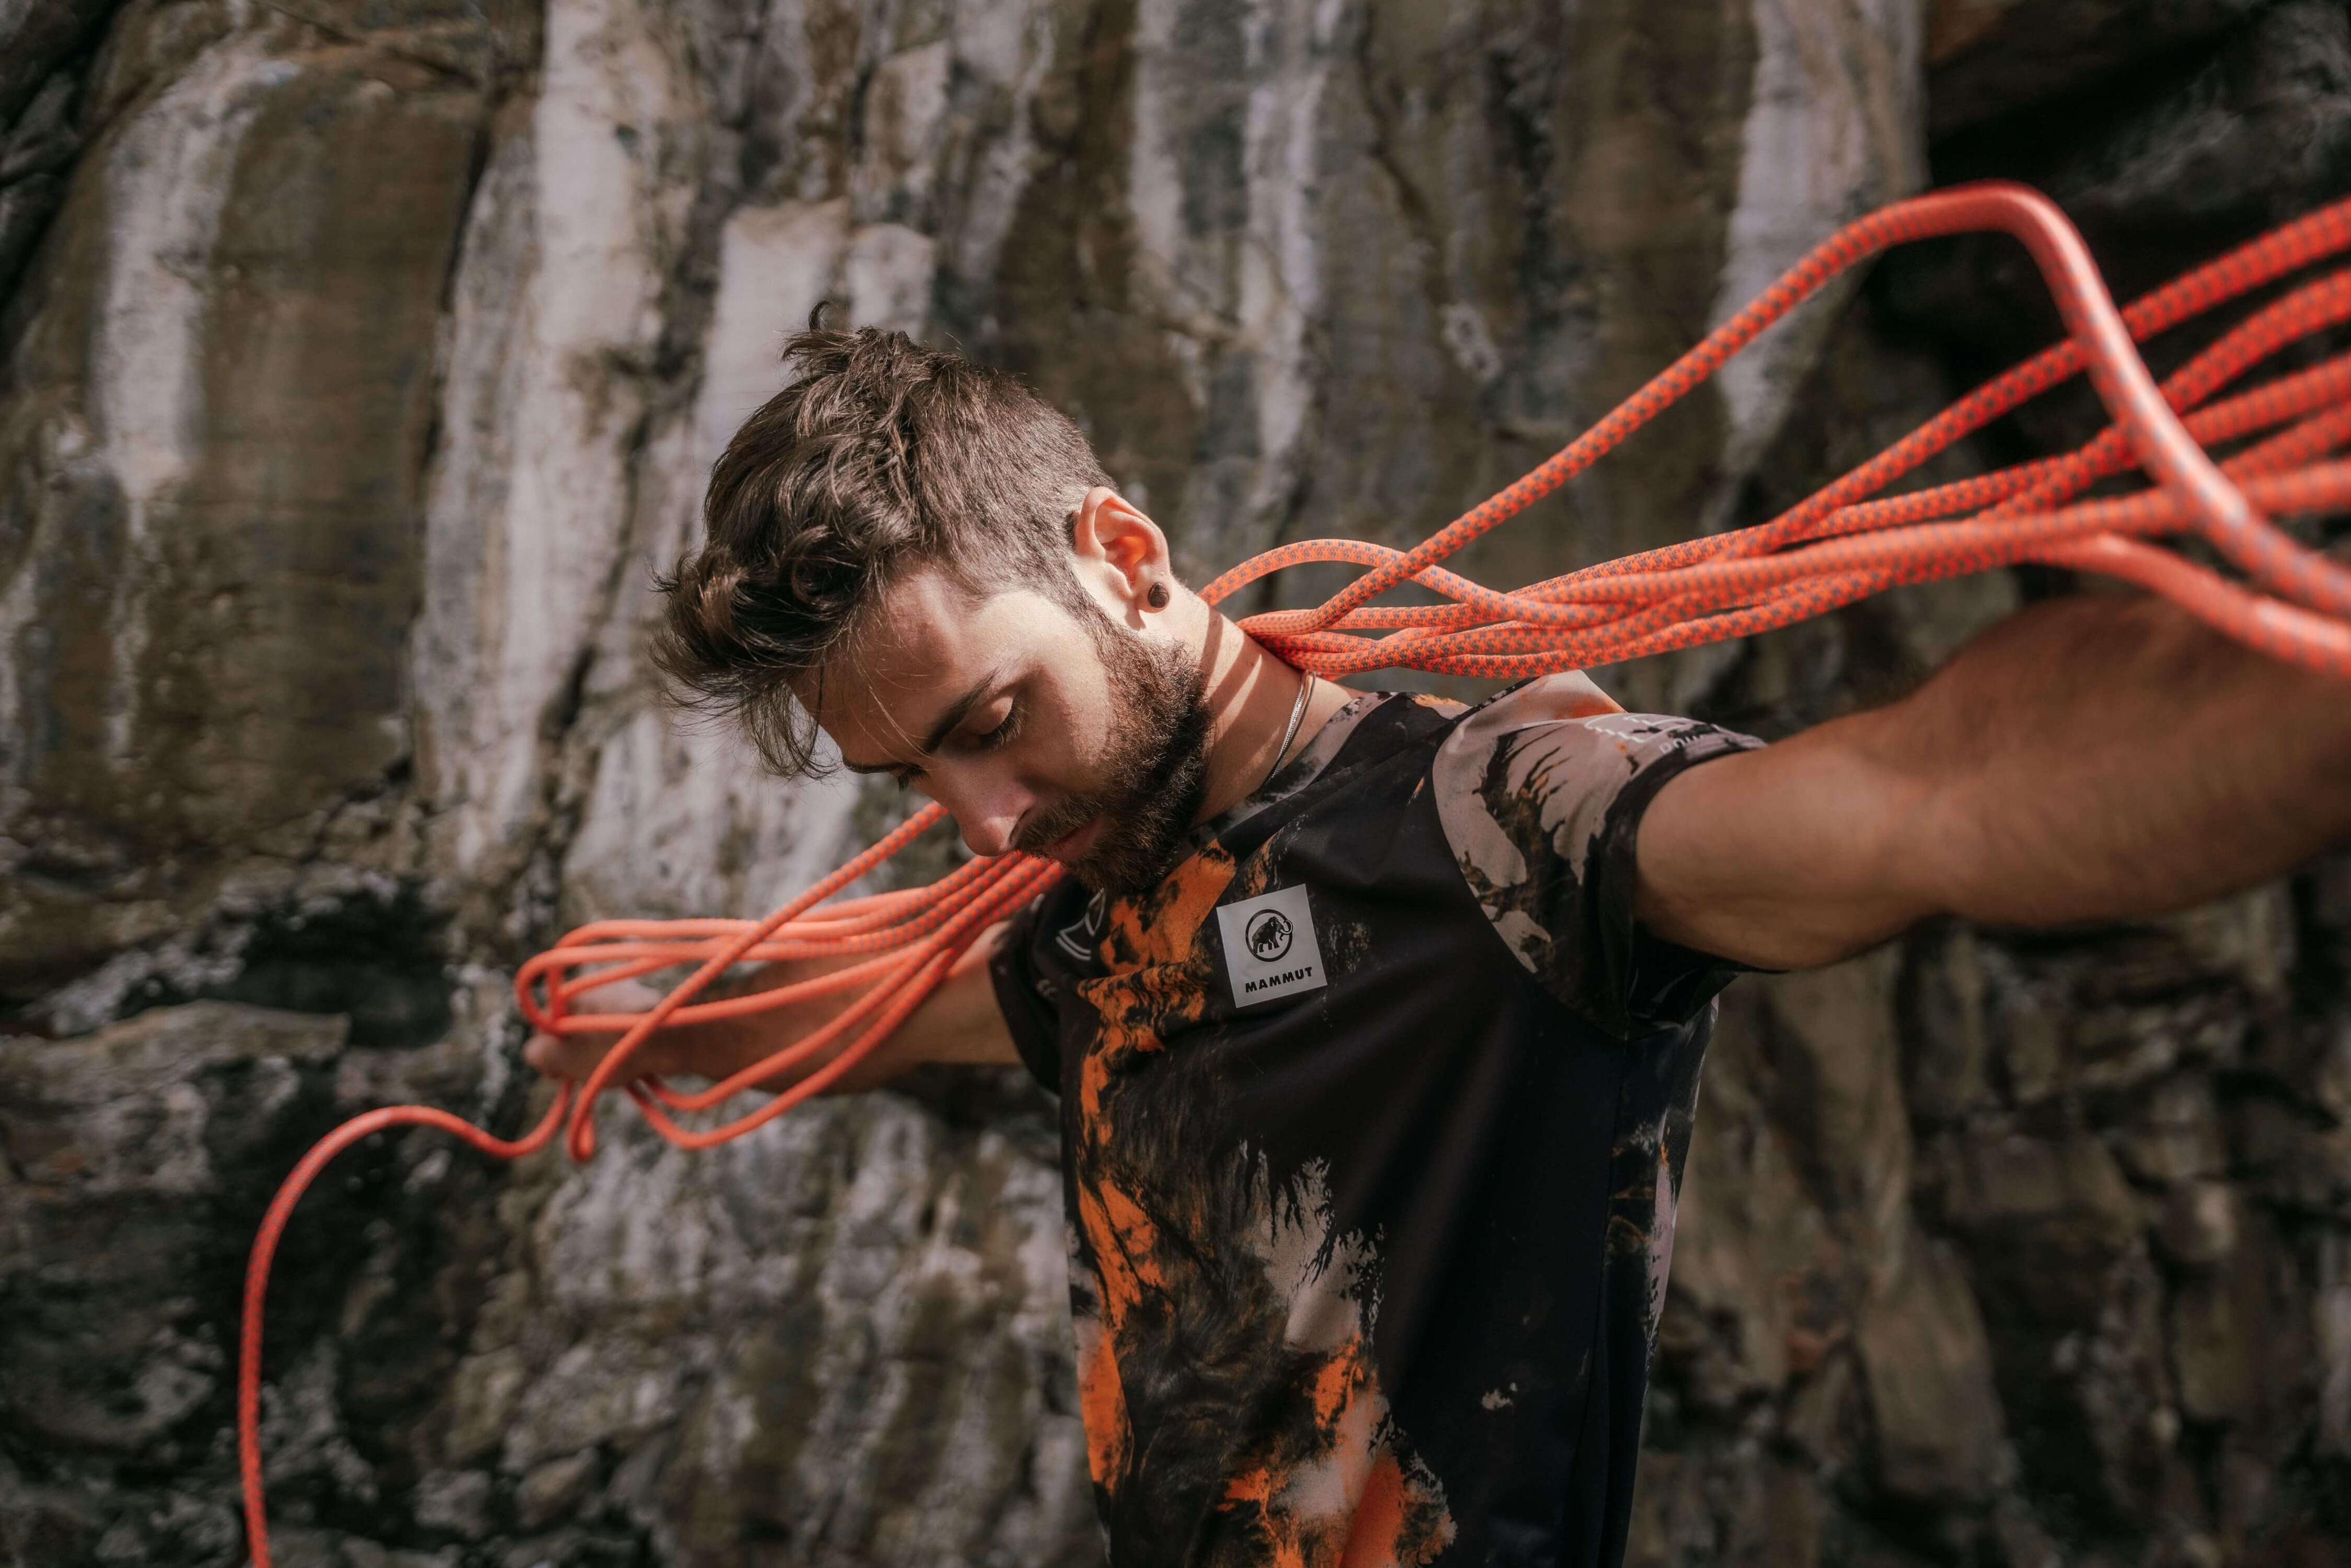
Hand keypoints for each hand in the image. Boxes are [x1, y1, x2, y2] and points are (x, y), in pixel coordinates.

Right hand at [522, 974, 693, 1086]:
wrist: (673, 1036)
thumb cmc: (612, 1047)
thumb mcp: (563, 1057)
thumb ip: (539, 1054)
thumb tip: (535, 1051)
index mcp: (571, 993)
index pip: (549, 1026)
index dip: (551, 1053)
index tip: (560, 1074)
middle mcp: (599, 985)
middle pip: (578, 1028)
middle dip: (581, 1055)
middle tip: (590, 1075)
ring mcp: (628, 991)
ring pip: (605, 1030)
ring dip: (607, 1052)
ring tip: (619, 1071)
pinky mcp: (652, 1003)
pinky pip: (629, 1029)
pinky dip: (629, 1046)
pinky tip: (638, 1063)